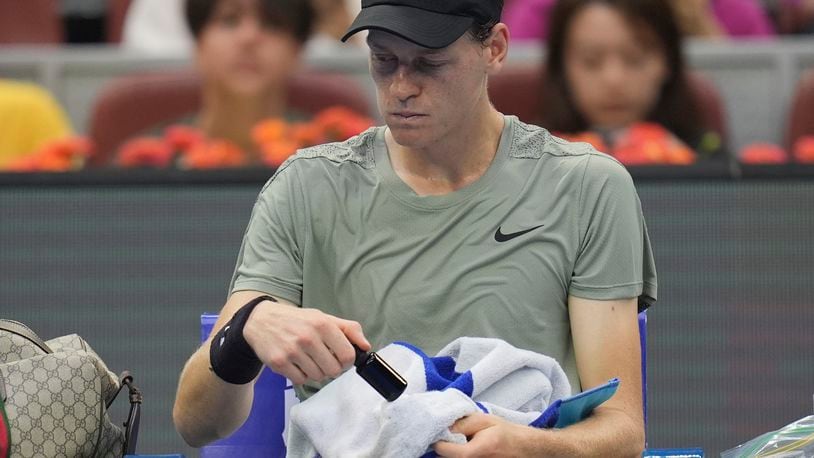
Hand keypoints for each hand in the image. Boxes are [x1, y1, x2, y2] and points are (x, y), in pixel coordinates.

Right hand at [242, 300, 369, 384]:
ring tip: (308, 359)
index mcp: (322, 324)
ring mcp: (292, 351)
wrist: (261, 320)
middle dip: (332, 368)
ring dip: (316, 372)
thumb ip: (348, 329)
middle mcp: (308, 337)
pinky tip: (296, 363)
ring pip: (318, 377)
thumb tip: (366, 346)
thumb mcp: (323, 317)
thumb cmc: (297, 320)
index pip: (348, 355)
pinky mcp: (279, 363)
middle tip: (324, 359)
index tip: (341, 358)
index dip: (347, 360)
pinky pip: (301, 380)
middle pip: (334, 370)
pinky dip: (301, 375)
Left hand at [433, 413, 536, 457]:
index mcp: (476, 451)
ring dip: (452, 452)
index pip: (444, 450)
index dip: (439, 440)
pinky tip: (468, 448)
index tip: (440, 433)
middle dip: (446, 446)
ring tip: (463, 442)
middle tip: (452, 436)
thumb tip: (444, 428)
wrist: (524, 448)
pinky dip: (459, 455)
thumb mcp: (485, 420)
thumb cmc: (506, 433)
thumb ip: (462, 424)